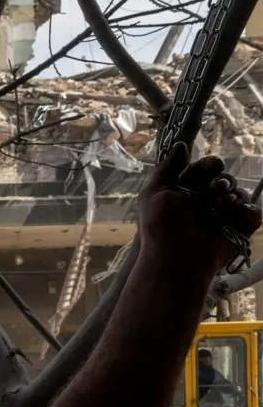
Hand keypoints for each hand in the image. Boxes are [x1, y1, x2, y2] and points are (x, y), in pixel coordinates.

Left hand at [136, 147, 260, 277]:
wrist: (177, 261)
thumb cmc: (162, 228)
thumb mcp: (154, 194)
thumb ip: (166, 169)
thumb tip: (180, 146)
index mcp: (183, 192)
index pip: (203, 170)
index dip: (210, 165)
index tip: (212, 166)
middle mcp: (203, 203)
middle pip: (224, 179)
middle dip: (222, 181)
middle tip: (216, 189)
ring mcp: (222, 217)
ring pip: (239, 194)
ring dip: (234, 195)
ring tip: (223, 205)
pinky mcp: (238, 230)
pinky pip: (253, 213)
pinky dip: (251, 211)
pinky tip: (242, 213)